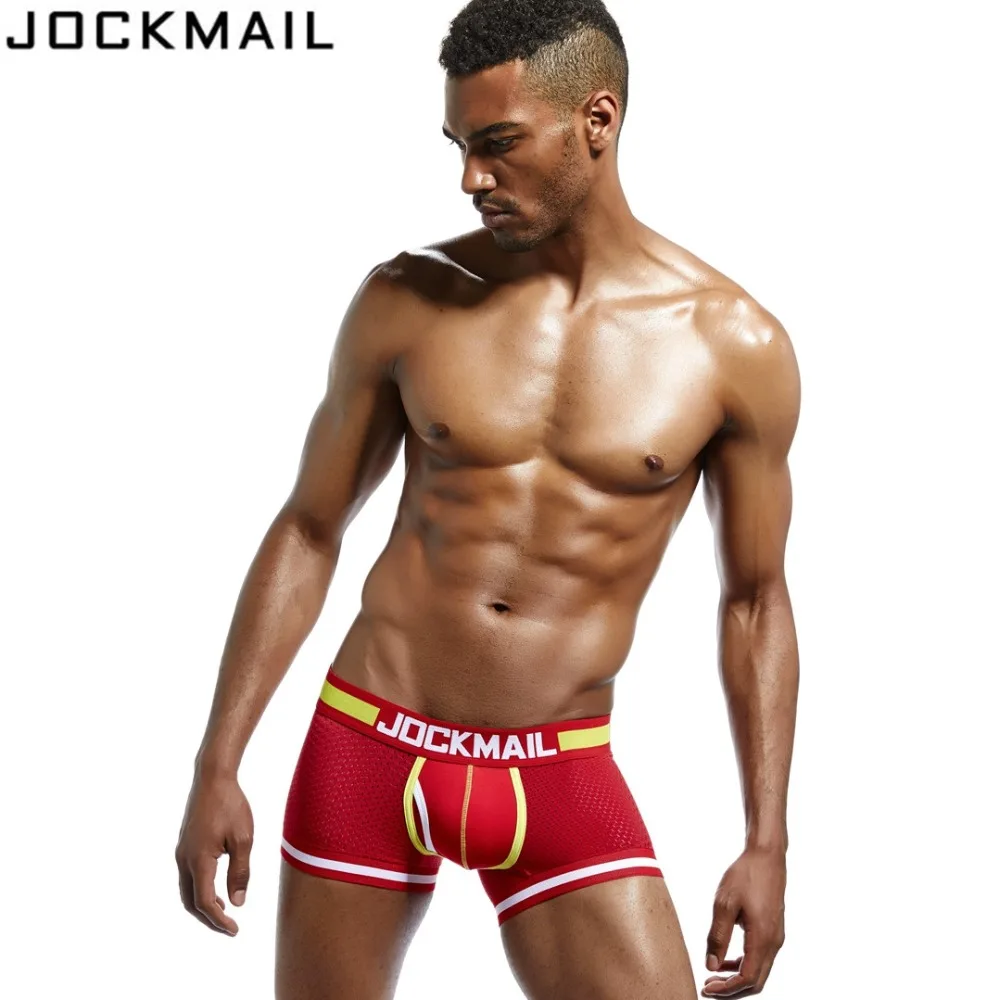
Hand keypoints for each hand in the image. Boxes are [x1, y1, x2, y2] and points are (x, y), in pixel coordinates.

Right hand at [175, 769, 253, 934]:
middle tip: (228, 927)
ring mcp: (182, 851)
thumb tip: (237, 902)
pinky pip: (189, 876)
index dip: (218, 920)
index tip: (234, 929)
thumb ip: (240, 872)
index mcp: (199, 860)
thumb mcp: (244, 839)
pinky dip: (200, 889)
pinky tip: (216, 887)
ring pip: (187, 889)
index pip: (205, 902)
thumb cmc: (230, 805)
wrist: (213, 778)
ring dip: (203, 904)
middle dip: (208, 918)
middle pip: (191, 901)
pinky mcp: (185, 844)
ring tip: (224, 910)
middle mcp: (185, 859)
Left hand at [703, 845, 785, 995]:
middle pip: (755, 982)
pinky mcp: (773, 931)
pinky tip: (726, 960)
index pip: (747, 978)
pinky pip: (760, 958)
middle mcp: (773, 942)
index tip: (706, 989)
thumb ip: (718, 937)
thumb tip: (710, 966)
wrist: (766, 856)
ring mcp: (775, 937)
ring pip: (759, 971)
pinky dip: (743, 965)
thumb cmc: (745, 875)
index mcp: (763, 938)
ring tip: (713, 976)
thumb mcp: (724, 904)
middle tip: (708, 988)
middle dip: (731, 990)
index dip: (726, 989)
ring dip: (737, 979)